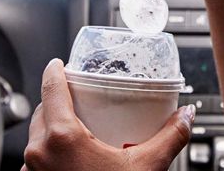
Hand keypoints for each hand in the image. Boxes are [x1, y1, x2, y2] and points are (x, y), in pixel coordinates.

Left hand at [22, 59, 194, 170]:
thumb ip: (169, 137)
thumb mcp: (146, 167)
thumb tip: (186, 116)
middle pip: (42, 111)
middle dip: (58, 101)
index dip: (55, 71)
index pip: (50, 88)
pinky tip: (72, 160)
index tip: (60, 63)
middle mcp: (37, 153)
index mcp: (60, 138)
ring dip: (53, 129)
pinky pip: (37, 161)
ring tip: (78, 129)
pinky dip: (51, 154)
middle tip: (79, 97)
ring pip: (37, 138)